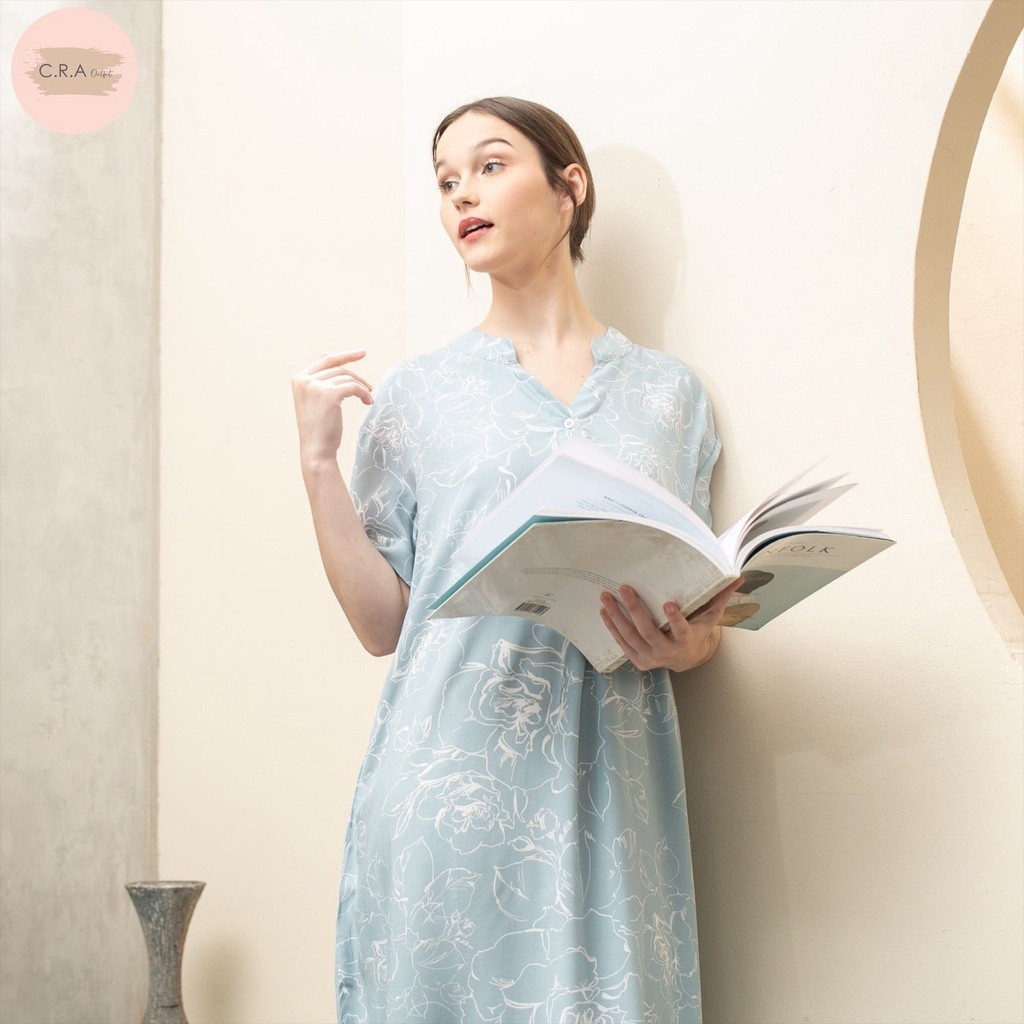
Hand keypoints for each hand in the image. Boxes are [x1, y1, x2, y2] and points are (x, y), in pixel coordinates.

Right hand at [291, 350, 373, 463]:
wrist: (317, 450)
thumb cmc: (319, 428)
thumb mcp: (315, 399)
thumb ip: (319, 378)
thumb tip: (325, 353)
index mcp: (299, 379)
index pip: (325, 360)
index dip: (345, 355)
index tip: (362, 353)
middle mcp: (304, 380)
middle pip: (337, 367)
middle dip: (356, 375)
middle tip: (370, 386)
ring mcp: (315, 386)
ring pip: (347, 378)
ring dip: (361, 388)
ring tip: (367, 399)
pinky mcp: (328, 395)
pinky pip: (353, 387)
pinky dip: (363, 393)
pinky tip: (368, 402)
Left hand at [598, 578, 744, 671]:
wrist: (687, 659)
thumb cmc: (698, 632)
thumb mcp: (710, 617)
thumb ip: (720, 597)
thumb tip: (738, 577)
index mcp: (686, 640)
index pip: (682, 630)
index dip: (675, 619)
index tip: (668, 603)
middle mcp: (667, 651)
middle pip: (648, 631)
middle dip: (635, 610)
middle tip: (624, 589)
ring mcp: (651, 658)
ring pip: (630, 637)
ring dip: (616, 617)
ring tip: (605, 597)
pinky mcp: (638, 660)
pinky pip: (622, 643)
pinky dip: (612, 627)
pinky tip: (604, 611)